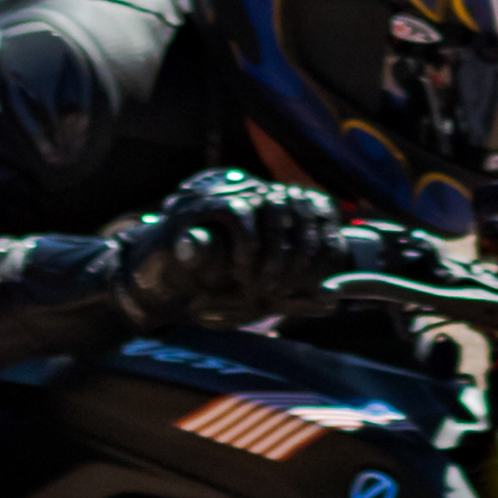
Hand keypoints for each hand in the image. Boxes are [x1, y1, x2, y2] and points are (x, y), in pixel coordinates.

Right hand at [115, 169, 342, 330]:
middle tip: (285, 288)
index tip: (318, 281)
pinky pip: (239, 213)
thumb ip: (295, 298)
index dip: (325, 244)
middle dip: (301, 255)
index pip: (318, 211)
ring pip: (274, 207)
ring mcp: (230, 197)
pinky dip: (247, 244)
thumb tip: (334, 300)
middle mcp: (257, 199)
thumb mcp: (262, 297)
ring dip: (275, 252)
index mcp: (275, 217)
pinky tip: (242, 268)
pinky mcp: (204, 206)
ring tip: (263, 283)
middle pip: (302, 209)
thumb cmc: (212, 290)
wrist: (164, 288)